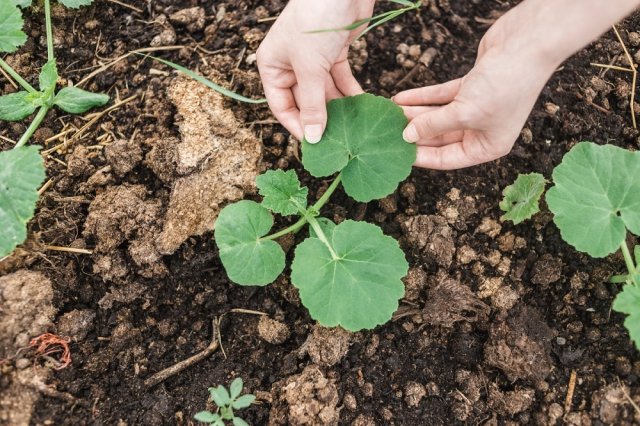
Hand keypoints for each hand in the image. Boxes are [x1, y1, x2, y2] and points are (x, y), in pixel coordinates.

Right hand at [257, 0, 373, 141]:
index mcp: (272, 66)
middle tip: (339, 139)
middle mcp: (290, 64)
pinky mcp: (334, 52)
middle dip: (321, 119)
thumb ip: (312, 105)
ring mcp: (313, 59)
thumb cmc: (315, 21)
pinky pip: (340, 80)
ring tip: (352, 126)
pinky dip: (349, 92)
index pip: (281, 106)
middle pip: (304, 101)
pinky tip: (361, 106)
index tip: (315, 144)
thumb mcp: (310, 68)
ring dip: (337, 108)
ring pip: (324, 93)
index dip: (297, 126)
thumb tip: (312, 138)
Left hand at [394, 23, 558, 169]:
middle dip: (414, 133)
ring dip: (414, 114)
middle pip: (439, 137)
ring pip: (438, 116)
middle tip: (389, 132)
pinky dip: (422, 97)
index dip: (421, 157)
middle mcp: (483, 130)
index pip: (447, 159)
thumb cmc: (505, 84)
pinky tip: (401, 98)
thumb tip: (407, 137)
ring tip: (389, 113)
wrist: (527, 43)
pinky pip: (440, 97)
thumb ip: (434, 126)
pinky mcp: (471, 86)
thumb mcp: (464, 113)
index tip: (398, 154)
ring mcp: (477, 107)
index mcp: (488, 146)